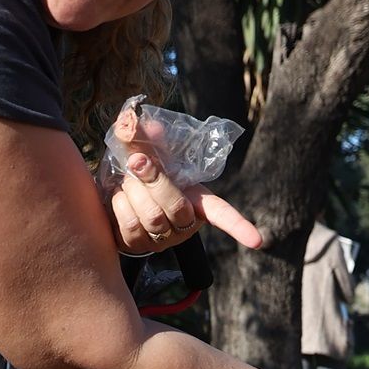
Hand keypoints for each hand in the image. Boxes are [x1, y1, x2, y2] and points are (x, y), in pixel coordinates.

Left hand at [104, 106, 260, 255]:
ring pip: (152, 217)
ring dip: (134, 192)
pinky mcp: (137, 246)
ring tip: (126, 180)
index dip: (238, 226)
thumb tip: (138, 122)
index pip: (221, 213)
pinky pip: (130, 228)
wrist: (110, 193)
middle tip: (137, 160)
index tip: (257, 242)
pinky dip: (120, 206)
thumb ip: (143, 136)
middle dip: (154, 180)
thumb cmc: (138, 172)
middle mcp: (183, 223)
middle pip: (176, 208)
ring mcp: (162, 239)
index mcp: (195, 199)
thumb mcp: (144, 150)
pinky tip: (119, 197)